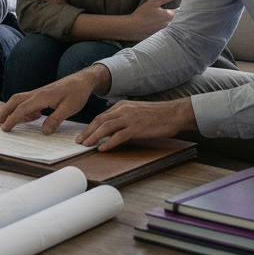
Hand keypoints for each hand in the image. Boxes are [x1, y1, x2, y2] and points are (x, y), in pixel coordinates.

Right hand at [0, 63, 111, 135]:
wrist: (83, 80)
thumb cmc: (77, 92)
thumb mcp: (69, 108)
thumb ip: (55, 119)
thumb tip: (44, 131)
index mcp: (42, 96)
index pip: (22, 108)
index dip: (12, 119)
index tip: (4, 128)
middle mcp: (37, 93)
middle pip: (15, 101)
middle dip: (5, 112)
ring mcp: (39, 93)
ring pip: (20, 100)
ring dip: (12, 110)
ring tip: (10, 123)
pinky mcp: (43, 95)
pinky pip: (29, 102)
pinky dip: (25, 110)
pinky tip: (31, 118)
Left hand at [76, 98, 195, 151]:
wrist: (174, 113)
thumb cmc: (158, 115)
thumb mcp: (137, 112)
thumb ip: (124, 117)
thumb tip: (113, 129)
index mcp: (122, 106)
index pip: (102, 116)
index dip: (91, 126)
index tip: (83, 134)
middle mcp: (123, 110)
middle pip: (100, 121)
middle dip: (87, 132)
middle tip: (79, 141)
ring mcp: (130, 118)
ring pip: (106, 127)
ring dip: (94, 137)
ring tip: (86, 145)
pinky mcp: (137, 128)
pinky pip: (119, 136)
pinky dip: (109, 142)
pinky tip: (102, 148)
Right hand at [127, 0, 181, 38]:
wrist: (132, 28)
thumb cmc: (143, 14)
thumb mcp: (154, 2)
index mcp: (169, 15)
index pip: (176, 8)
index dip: (172, 3)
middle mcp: (167, 23)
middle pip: (170, 14)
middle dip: (166, 9)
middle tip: (159, 3)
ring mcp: (161, 28)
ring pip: (163, 19)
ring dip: (160, 15)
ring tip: (153, 10)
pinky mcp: (154, 31)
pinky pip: (158, 24)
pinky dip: (155, 20)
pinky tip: (149, 17)